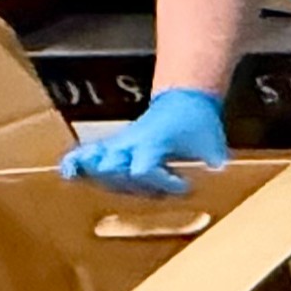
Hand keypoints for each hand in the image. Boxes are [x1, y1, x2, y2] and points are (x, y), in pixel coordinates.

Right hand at [57, 87, 228, 195]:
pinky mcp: (114, 145)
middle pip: (114, 170)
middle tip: (156, 192)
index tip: (184, 185)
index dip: (160, 183)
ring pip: (97, 164)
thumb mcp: (213, 143)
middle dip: (132, 187)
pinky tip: (68, 175)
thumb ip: (215, 164)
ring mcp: (119, 143)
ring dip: (107, 182)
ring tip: (115, 189)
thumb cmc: (197, 122)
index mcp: (154, 141)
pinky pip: (87, 153)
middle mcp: (130, 143)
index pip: (144, 169)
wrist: (184, 98)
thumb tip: (222, 181)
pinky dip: (77, 163)